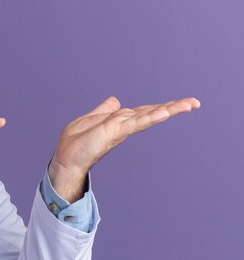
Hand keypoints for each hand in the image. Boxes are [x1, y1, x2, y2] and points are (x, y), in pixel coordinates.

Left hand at [49, 96, 200, 201]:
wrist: (65, 158)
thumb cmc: (75, 143)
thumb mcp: (90, 120)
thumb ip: (104, 110)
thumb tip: (116, 101)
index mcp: (119, 121)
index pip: (143, 111)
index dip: (160, 106)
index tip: (180, 103)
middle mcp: (123, 125)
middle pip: (151, 112)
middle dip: (173, 107)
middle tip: (194, 103)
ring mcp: (120, 129)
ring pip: (148, 116)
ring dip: (168, 110)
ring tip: (188, 104)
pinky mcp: (114, 132)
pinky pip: (135, 123)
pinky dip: (149, 117)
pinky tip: (164, 113)